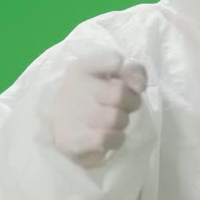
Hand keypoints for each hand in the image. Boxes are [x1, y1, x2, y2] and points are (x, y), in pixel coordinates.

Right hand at [37, 46, 147, 168]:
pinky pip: (106, 138)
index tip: (130, 85)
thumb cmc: (91, 99)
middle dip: (131, 102)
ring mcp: (73, 114)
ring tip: (113, 122)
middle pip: (120, 93)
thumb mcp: (111, 79)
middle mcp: (75, 86)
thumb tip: (140, 84)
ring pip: (115, 118)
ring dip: (122, 122)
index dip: (131, 75)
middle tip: (124, 107)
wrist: (59, 128)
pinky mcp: (73, 139)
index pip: (114, 60)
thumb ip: (132, 73)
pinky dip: (116, 139)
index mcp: (83, 68)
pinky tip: (110, 136)